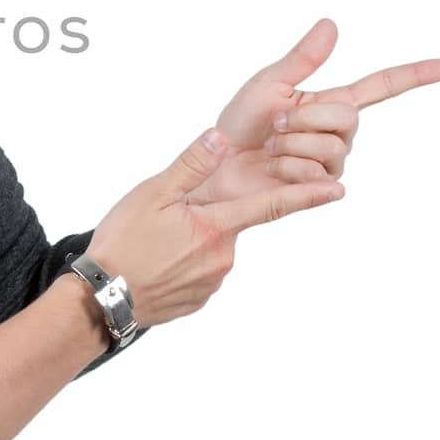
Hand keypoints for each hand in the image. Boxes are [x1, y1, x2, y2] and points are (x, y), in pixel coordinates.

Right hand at [89, 127, 345, 326]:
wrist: (100, 299)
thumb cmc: (123, 243)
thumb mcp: (152, 194)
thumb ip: (190, 165)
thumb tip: (220, 138)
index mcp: (215, 226)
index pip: (271, 206)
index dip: (306, 196)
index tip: (338, 191)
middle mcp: (223, 257)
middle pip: (226, 224)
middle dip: (204, 217)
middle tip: (161, 220)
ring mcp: (211, 283)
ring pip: (210, 249)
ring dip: (189, 242)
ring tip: (150, 245)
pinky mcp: (197, 301)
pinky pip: (198, 274)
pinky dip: (181, 265)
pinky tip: (154, 264)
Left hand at [187, 19, 439, 206]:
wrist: (215, 166)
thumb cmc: (237, 126)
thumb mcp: (267, 84)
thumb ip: (302, 58)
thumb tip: (331, 23)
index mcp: (328, 102)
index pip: (381, 86)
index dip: (415, 76)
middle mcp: (337, 133)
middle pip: (349, 117)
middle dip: (304, 117)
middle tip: (274, 125)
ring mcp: (332, 162)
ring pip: (331, 146)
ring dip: (290, 144)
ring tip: (270, 149)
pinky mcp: (320, 189)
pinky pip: (316, 174)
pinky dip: (287, 168)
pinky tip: (274, 171)